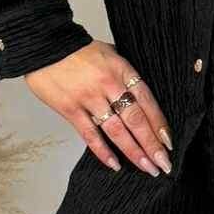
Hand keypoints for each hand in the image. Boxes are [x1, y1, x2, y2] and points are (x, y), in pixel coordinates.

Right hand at [23, 40, 173, 176]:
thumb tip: (138, 89)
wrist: (44, 45)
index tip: (168, 142)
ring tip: (147, 167)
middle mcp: (109, 85)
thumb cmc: (77, 49)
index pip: (147, 100)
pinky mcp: (70, 109)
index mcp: (122, 70)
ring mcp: (89, 98)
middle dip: (151, 144)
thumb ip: (124, 72)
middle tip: (163, 164)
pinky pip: (90, 134)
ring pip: (116, 130)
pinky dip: (103, 151)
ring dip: (133, 152)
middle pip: (135, 119)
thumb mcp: (109, 52)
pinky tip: (115, 164)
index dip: (159, 123)